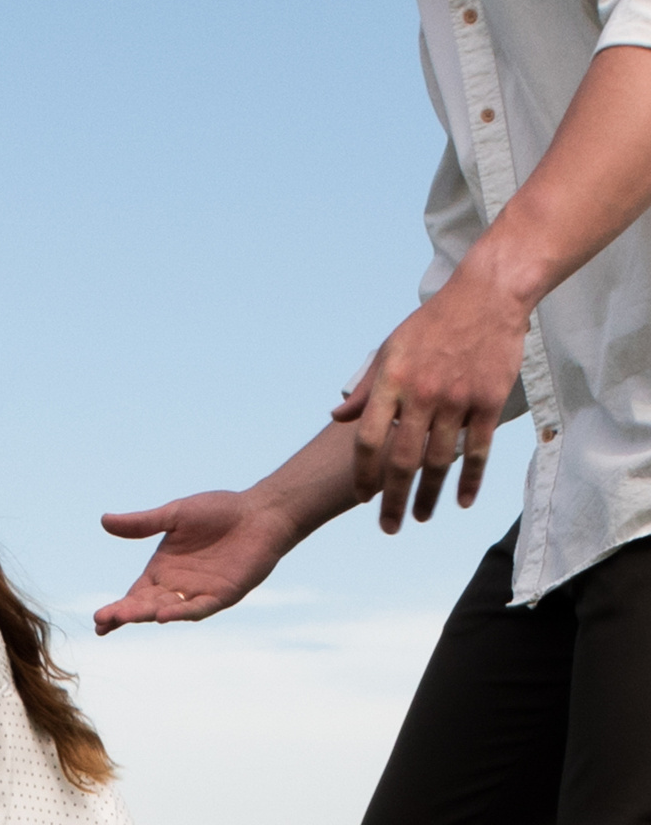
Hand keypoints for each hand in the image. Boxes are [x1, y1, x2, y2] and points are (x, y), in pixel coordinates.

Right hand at [93, 491, 299, 633]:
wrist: (260, 513)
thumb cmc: (219, 512)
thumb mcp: (174, 515)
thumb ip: (141, 523)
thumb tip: (104, 520)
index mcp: (162, 571)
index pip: (133, 596)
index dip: (116, 608)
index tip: (97, 619)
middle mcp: (177, 587)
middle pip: (145, 605)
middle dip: (125, 614)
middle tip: (103, 621)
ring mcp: (199, 593)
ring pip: (168, 609)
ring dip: (147, 615)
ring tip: (126, 617)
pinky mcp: (223, 595)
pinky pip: (199, 608)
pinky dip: (182, 613)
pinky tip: (164, 616)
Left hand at [331, 270, 528, 533]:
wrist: (487, 297)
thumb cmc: (431, 325)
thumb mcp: (388, 349)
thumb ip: (365, 389)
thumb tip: (336, 417)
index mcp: (390, 382)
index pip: (368, 440)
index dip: (363, 473)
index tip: (362, 497)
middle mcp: (421, 394)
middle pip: (401, 460)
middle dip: (392, 499)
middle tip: (388, 527)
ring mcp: (457, 399)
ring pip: (439, 461)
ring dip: (429, 496)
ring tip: (420, 517)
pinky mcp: (489, 401)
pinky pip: (478, 450)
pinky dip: (470, 479)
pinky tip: (462, 500)